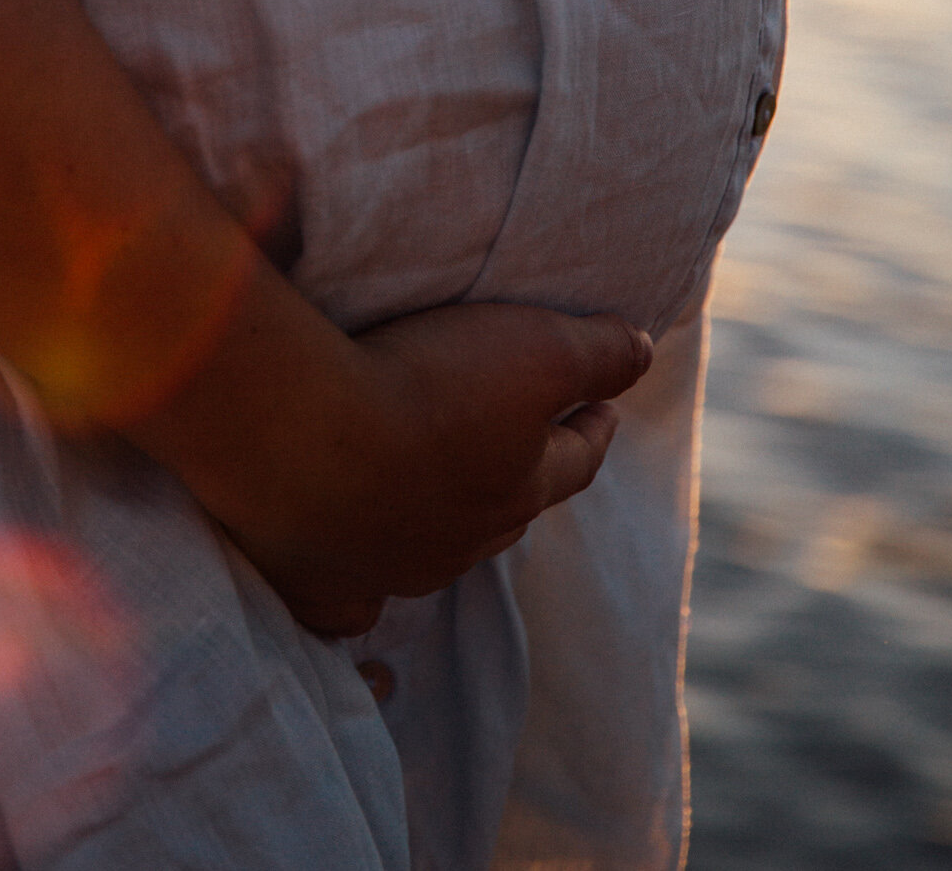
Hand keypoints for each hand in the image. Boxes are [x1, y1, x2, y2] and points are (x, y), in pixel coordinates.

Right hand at [202, 302, 651, 638]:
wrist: (306, 439)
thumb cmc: (426, 387)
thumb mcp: (538, 347)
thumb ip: (600, 351)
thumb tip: (645, 350)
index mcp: (519, 489)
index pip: (577, 460)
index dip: (593, 428)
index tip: (605, 405)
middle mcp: (464, 541)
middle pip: (510, 511)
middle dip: (523, 476)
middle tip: (521, 439)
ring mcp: (392, 567)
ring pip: (438, 549)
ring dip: (446, 514)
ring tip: (436, 480)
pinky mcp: (325, 580)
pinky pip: (352, 605)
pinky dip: (362, 596)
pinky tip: (357, 588)